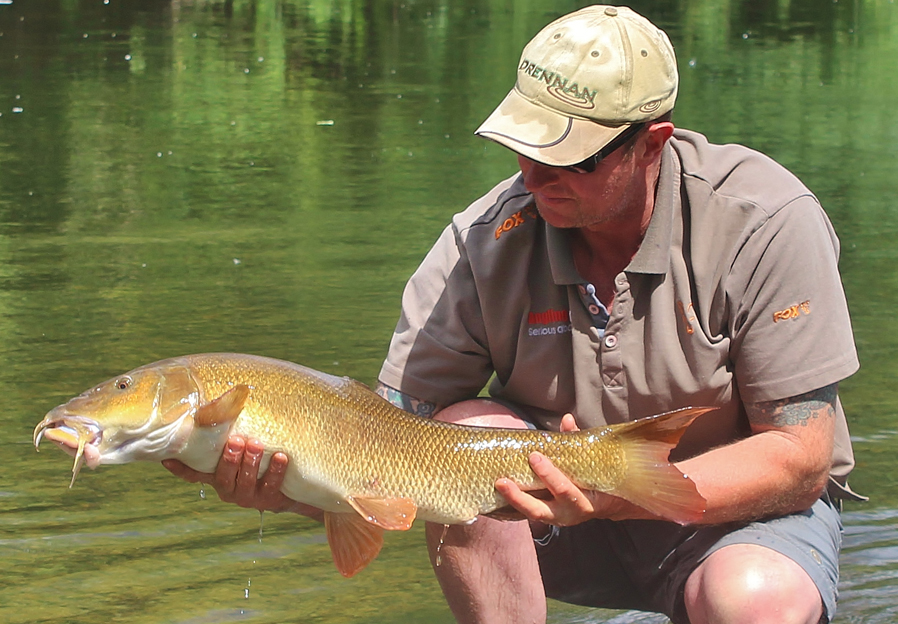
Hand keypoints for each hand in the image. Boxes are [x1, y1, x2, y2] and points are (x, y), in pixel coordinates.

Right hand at [162, 436, 322, 521]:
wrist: (286, 489)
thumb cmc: (257, 463)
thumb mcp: (240, 453)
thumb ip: (227, 437)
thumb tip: (217, 402)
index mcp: (217, 477)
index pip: (194, 475)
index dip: (180, 469)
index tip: (167, 459)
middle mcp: (228, 489)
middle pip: (223, 476)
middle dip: (229, 458)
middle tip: (236, 440)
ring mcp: (248, 496)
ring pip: (245, 481)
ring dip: (250, 462)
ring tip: (256, 444)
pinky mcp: (269, 499)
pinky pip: (271, 484)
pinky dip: (276, 470)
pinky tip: (281, 456)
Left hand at [494, 414, 644, 525]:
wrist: (607, 503)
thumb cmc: (596, 478)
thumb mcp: (591, 463)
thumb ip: (577, 442)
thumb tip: (567, 420)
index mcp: (583, 501)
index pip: (565, 490)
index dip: (549, 475)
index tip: (535, 457)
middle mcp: (568, 513)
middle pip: (543, 509)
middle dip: (522, 495)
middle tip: (506, 479)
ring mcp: (555, 518)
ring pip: (532, 513)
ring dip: (514, 499)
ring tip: (500, 484)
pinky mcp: (545, 518)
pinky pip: (527, 513)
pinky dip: (514, 503)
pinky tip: (500, 491)